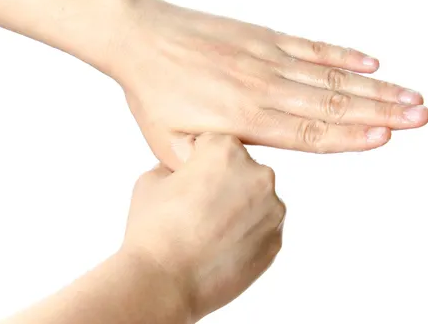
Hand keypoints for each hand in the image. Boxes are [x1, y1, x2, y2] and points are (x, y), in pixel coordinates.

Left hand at [106, 0, 427, 168]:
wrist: (139, 38)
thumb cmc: (153, 94)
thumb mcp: (170, 147)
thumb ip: (210, 166)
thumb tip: (241, 178)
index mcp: (244, 118)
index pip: (308, 131)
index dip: (350, 136)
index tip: (386, 138)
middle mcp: (264, 87)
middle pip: (332, 103)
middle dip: (380, 113)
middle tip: (420, 118)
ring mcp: (267, 58)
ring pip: (330, 76)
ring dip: (374, 87)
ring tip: (410, 95)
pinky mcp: (263, 37)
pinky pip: (311, 46)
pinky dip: (343, 55)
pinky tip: (371, 63)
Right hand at [120, 134, 284, 321]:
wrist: (165, 283)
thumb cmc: (154, 230)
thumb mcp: (151, 180)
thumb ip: (173, 167)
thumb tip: (181, 172)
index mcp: (227, 152)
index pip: (218, 144)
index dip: (200, 161)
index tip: (190, 179)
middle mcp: (258, 175)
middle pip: (243, 170)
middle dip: (225, 183)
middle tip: (199, 207)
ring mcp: (272, 210)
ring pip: (257, 200)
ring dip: (240, 208)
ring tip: (210, 230)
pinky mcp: (276, 241)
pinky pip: (263, 228)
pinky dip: (248, 234)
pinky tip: (222, 246)